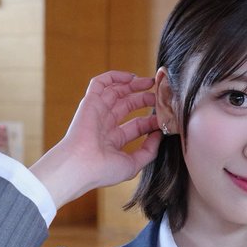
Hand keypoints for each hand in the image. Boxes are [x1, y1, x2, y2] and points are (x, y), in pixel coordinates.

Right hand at [30, 71, 160, 208]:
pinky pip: (100, 83)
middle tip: (158, 95)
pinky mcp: (90, 102)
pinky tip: (130, 77)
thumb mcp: (133, 164)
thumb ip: (148, 151)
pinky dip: (114, 76)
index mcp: (114, 140)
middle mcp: (105, 125)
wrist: (81, 165)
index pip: (136, 125)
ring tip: (149, 82)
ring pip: (116, 92)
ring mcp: (97, 112)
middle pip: (128, 106)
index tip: (164, 117)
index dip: (151, 120)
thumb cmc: (103, 170)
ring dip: (133, 85)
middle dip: (144, 99)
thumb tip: (159, 135)